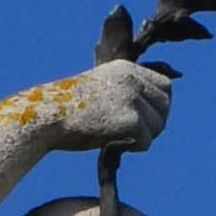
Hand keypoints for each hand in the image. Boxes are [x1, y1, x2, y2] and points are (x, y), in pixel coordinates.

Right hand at [41, 60, 173, 154]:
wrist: (49, 116)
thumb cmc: (70, 109)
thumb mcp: (102, 88)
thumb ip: (126, 91)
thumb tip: (152, 112)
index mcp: (126, 68)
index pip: (165, 86)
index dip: (158, 106)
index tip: (144, 118)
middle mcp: (132, 79)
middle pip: (165, 106)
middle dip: (155, 122)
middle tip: (134, 133)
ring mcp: (131, 98)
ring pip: (158, 126)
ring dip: (143, 137)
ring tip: (119, 136)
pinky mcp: (129, 120)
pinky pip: (146, 141)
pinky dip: (134, 147)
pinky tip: (115, 142)